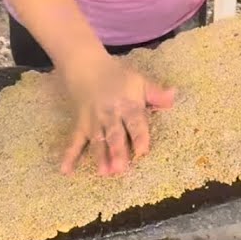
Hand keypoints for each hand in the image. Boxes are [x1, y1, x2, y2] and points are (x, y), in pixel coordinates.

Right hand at [58, 54, 174, 176]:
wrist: (86, 66)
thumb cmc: (117, 77)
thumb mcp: (139, 81)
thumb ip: (156, 93)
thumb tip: (175, 96)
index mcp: (127, 105)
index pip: (135, 122)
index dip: (139, 137)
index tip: (142, 152)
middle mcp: (110, 115)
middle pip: (115, 134)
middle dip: (117, 151)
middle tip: (120, 168)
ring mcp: (93, 122)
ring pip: (97, 141)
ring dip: (100, 156)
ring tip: (103, 172)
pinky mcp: (80, 125)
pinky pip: (74, 141)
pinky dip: (69, 156)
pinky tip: (65, 170)